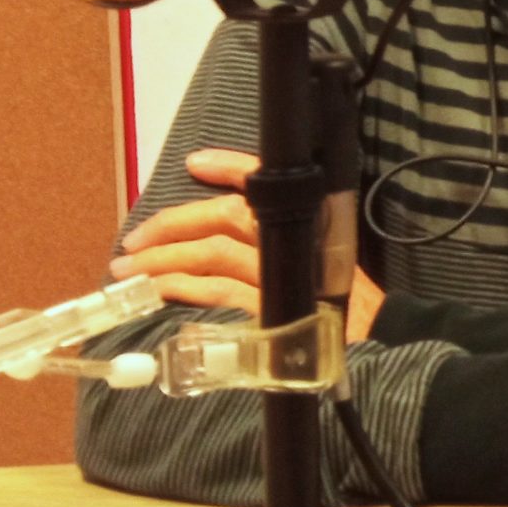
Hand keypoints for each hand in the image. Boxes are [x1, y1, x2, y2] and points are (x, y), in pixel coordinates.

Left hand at [110, 148, 385, 344]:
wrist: (378, 344)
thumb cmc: (348, 306)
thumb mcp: (324, 262)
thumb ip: (286, 245)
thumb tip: (225, 239)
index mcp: (309, 221)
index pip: (267, 182)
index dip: (230, 168)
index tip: (194, 163)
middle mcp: (295, 240)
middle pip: (226, 216)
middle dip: (174, 224)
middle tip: (134, 239)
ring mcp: (282, 274)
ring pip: (214, 253)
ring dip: (165, 259)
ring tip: (129, 270)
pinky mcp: (273, 308)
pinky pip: (219, 291)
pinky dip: (186, 287)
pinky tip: (161, 290)